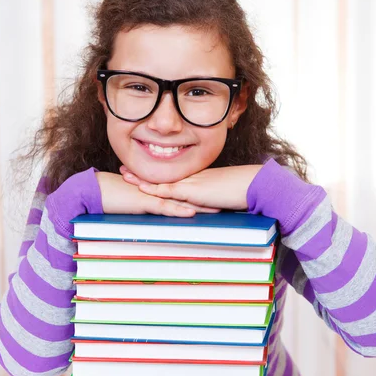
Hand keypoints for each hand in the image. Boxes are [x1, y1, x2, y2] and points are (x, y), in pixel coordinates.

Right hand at [95, 172, 220, 216]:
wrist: (95, 192)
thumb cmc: (115, 197)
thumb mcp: (138, 202)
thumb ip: (152, 204)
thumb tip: (164, 211)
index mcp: (160, 189)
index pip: (186, 192)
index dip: (203, 194)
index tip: (220, 197)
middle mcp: (159, 190)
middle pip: (189, 194)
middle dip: (208, 199)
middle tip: (227, 202)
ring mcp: (152, 195)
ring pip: (180, 200)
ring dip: (199, 205)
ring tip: (217, 210)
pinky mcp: (143, 202)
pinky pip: (163, 207)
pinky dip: (177, 210)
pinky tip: (190, 213)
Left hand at [119, 165, 262, 210]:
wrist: (251, 185)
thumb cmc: (241, 191)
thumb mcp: (221, 194)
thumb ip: (211, 199)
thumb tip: (207, 206)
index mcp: (197, 178)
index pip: (172, 175)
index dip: (156, 173)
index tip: (142, 170)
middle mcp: (191, 178)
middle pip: (161, 175)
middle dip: (142, 173)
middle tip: (124, 169)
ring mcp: (191, 183)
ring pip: (161, 181)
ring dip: (142, 180)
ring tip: (125, 176)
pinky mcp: (193, 191)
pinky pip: (170, 191)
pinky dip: (155, 190)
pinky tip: (143, 189)